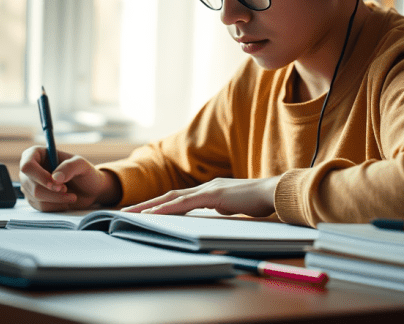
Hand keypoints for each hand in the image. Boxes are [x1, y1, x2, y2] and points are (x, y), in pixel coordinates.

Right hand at [19, 145, 121, 211]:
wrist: (89, 191)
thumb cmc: (84, 173)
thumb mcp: (82, 165)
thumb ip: (69, 167)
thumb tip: (54, 178)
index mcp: (37, 154)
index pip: (27, 165)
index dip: (39, 176)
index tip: (55, 184)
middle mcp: (30, 169)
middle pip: (30, 184)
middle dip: (51, 190)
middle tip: (67, 190)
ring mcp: (30, 185)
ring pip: (35, 196)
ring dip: (56, 199)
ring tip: (71, 195)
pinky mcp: (34, 199)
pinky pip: (40, 206)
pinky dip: (55, 206)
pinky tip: (65, 201)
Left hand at [122, 176, 279, 217]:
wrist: (276, 192)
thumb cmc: (260, 202)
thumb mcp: (236, 208)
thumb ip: (223, 210)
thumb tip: (214, 218)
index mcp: (210, 190)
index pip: (179, 198)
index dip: (160, 204)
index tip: (144, 212)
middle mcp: (206, 186)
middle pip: (170, 195)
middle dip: (147, 204)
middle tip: (127, 212)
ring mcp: (210, 189)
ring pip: (173, 198)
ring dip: (151, 206)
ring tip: (132, 214)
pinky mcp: (215, 195)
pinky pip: (186, 204)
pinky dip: (168, 209)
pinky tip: (154, 215)